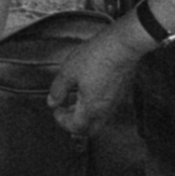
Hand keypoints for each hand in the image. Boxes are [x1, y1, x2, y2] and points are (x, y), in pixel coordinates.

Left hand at [47, 23, 148, 138]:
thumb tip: (52, 101)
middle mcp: (105, 109)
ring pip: (100, 119)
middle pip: (90, 129)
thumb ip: (58, 90)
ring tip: (76, 100)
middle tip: (65, 111)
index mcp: (91, 108)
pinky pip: (107, 108)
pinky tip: (90, 91)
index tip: (56, 109)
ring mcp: (116, 102)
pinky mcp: (122, 93)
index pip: (75, 127)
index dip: (62, 121)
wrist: (122, 45)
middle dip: (75, 124)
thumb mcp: (69, 71)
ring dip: (85, 115)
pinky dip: (96, 106)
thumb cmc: (98, 56)